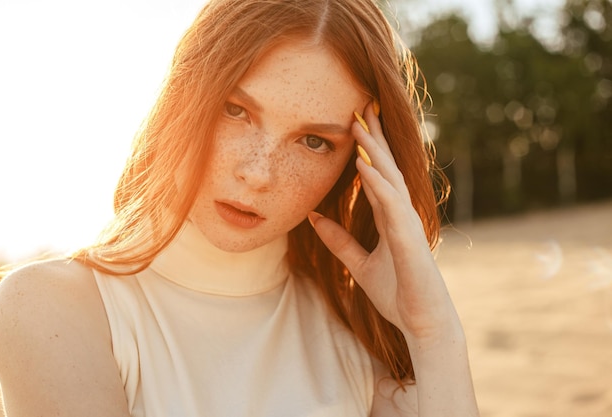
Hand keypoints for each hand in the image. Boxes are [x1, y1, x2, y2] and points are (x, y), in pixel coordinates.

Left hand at [309, 103, 460, 344]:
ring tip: (360, 124)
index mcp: (390, 218)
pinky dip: (378, 183)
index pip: (376, 175)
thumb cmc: (397, 294)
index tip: (354, 123)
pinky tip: (364, 166)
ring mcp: (408, 223)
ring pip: (390, 179)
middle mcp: (401, 214)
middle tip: (362, 106)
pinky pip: (391, 205)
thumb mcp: (359, 265)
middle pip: (385, 168)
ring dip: (374, 151)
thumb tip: (313, 218)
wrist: (422, 323)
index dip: (366, 150)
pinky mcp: (409, 238)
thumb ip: (338, 241)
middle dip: (374, 137)